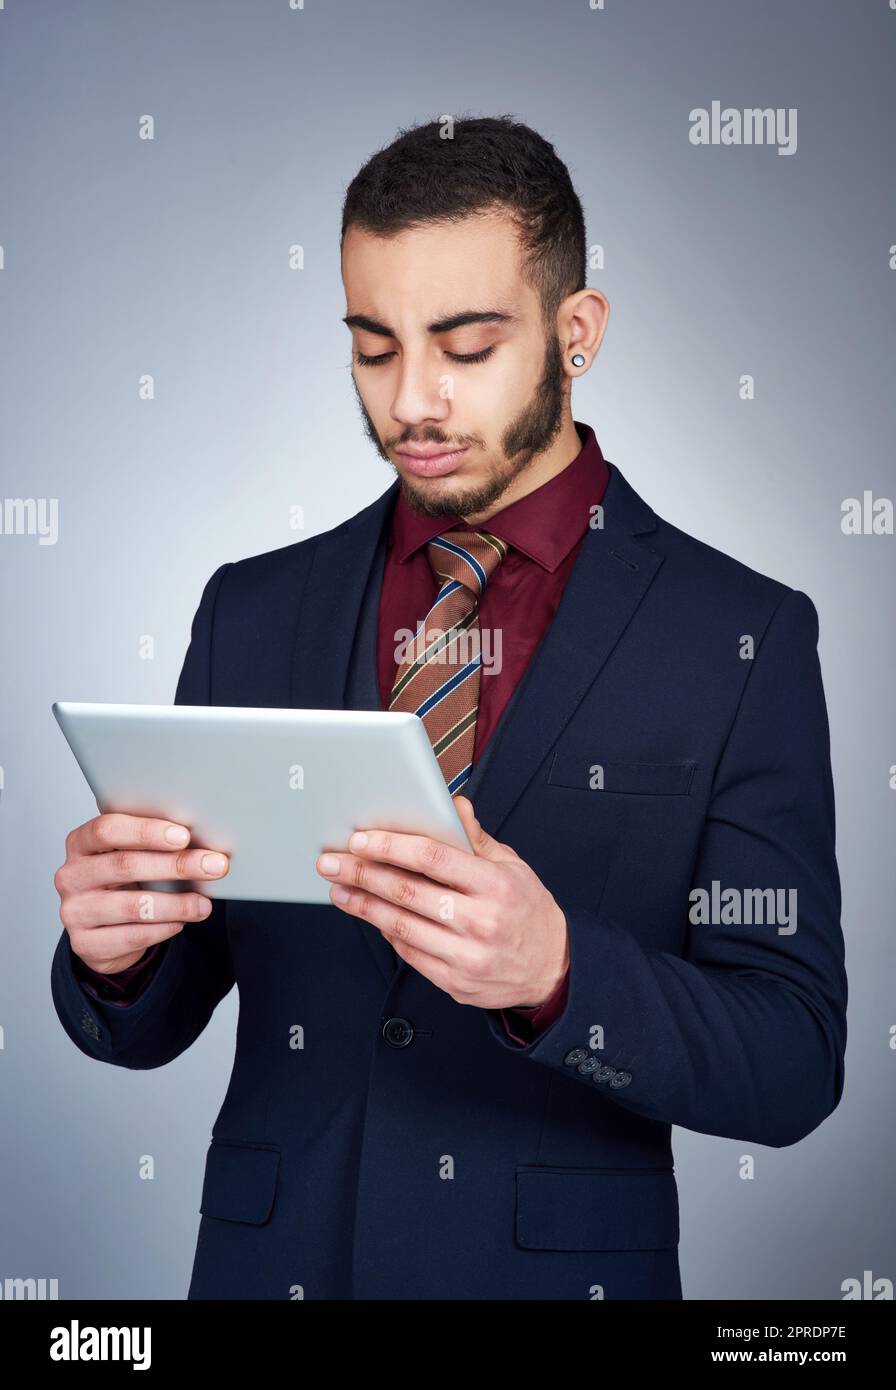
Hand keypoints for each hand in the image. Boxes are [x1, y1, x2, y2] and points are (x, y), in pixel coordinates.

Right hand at [54, 812, 229, 973]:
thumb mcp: (132, 855)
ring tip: (204, 904)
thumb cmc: (125, 880)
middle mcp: (71, 875)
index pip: (107, 829)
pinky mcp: (84, 943)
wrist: (103, 927)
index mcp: (80, 842)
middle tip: (214, 866)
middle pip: (124, 865)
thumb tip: (203, 842)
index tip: (184, 836)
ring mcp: (74, 911)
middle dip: (176, 865)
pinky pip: (131, 936)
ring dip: (177, 904)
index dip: (146, 831)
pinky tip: (182, 922)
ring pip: (132, 905)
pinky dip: (163, 928)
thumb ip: (153, 843)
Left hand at [315, 795, 568, 1009]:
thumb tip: (451, 804)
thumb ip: (476, 838)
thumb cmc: (528, 910)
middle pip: (408, 892)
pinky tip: (370, 915)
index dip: (390, 846)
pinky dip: (386, 933)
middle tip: (331, 862)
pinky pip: (410, 954)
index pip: (432, 858)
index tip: (360, 839)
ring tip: (339, 889)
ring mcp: (467, 956)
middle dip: (362, 874)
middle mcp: (481, 921)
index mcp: (495, 884)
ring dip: (363, 905)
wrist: (553, 968)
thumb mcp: (512, 865)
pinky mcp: (456, 982)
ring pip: (401, 926)